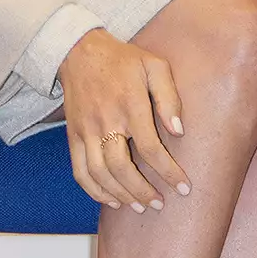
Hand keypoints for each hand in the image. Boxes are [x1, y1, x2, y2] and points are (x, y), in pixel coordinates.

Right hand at [57, 29, 189, 210]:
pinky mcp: (72, 136)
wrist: (79, 51)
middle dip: (142, 191)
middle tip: (160, 204)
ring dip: (121, 195)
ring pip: (100, 174)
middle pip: (122, 167)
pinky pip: (80, 171)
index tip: (184, 187)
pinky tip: (112, 201)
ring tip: (140, 206)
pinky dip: (95, 191)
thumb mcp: (155, 66)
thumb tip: (178, 131)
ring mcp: (85, 130)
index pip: (150, 148)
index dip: (168, 172)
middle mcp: (106, 120)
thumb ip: (169, 98)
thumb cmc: (123, 59)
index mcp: (130, 104)